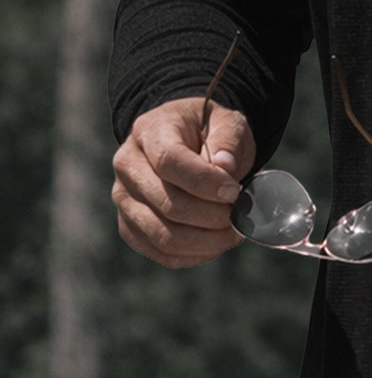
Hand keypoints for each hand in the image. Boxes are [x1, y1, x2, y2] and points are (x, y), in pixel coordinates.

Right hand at [112, 97, 255, 269]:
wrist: (186, 140)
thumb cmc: (207, 131)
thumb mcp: (226, 122)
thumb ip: (228, 141)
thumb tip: (225, 168)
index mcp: (150, 131)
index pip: (169, 161)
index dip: (204, 182)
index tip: (234, 191)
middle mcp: (128, 166)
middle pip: (167, 203)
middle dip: (212, 216)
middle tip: (240, 215)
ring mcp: (124, 199)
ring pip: (163, 235)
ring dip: (206, 241)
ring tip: (233, 231)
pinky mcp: (130, 226)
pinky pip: (161, 253)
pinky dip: (194, 255)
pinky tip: (216, 243)